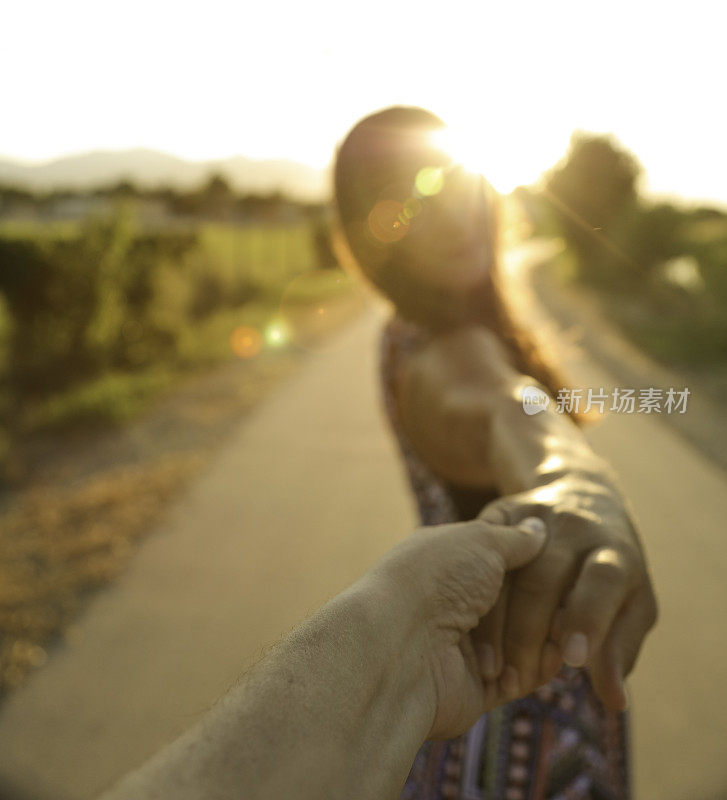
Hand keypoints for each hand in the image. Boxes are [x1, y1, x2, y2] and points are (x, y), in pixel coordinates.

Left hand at [369, 516, 547, 739]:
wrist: (403, 644)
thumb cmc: (437, 578)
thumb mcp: (480, 540)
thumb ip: (515, 538)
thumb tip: (538, 529)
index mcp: (450, 561)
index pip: (505, 560)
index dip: (536, 563)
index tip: (561, 563)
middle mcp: (456, 601)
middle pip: (521, 601)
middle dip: (542, 605)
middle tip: (564, 604)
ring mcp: (467, 646)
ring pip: (526, 640)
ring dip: (541, 638)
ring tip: (561, 633)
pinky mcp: (478, 687)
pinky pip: (522, 677)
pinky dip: (539, 668)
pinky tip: (558, 657)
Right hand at [476, 475, 657, 710]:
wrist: (583, 495)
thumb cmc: (613, 570)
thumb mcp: (631, 604)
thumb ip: (619, 649)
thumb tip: (614, 702)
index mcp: (615, 550)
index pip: (602, 580)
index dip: (587, 619)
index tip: (571, 661)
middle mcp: (576, 526)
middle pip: (544, 578)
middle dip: (528, 632)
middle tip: (517, 681)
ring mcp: (536, 514)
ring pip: (506, 568)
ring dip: (495, 620)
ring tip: (490, 667)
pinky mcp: (502, 510)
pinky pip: (480, 551)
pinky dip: (473, 590)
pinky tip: (468, 629)